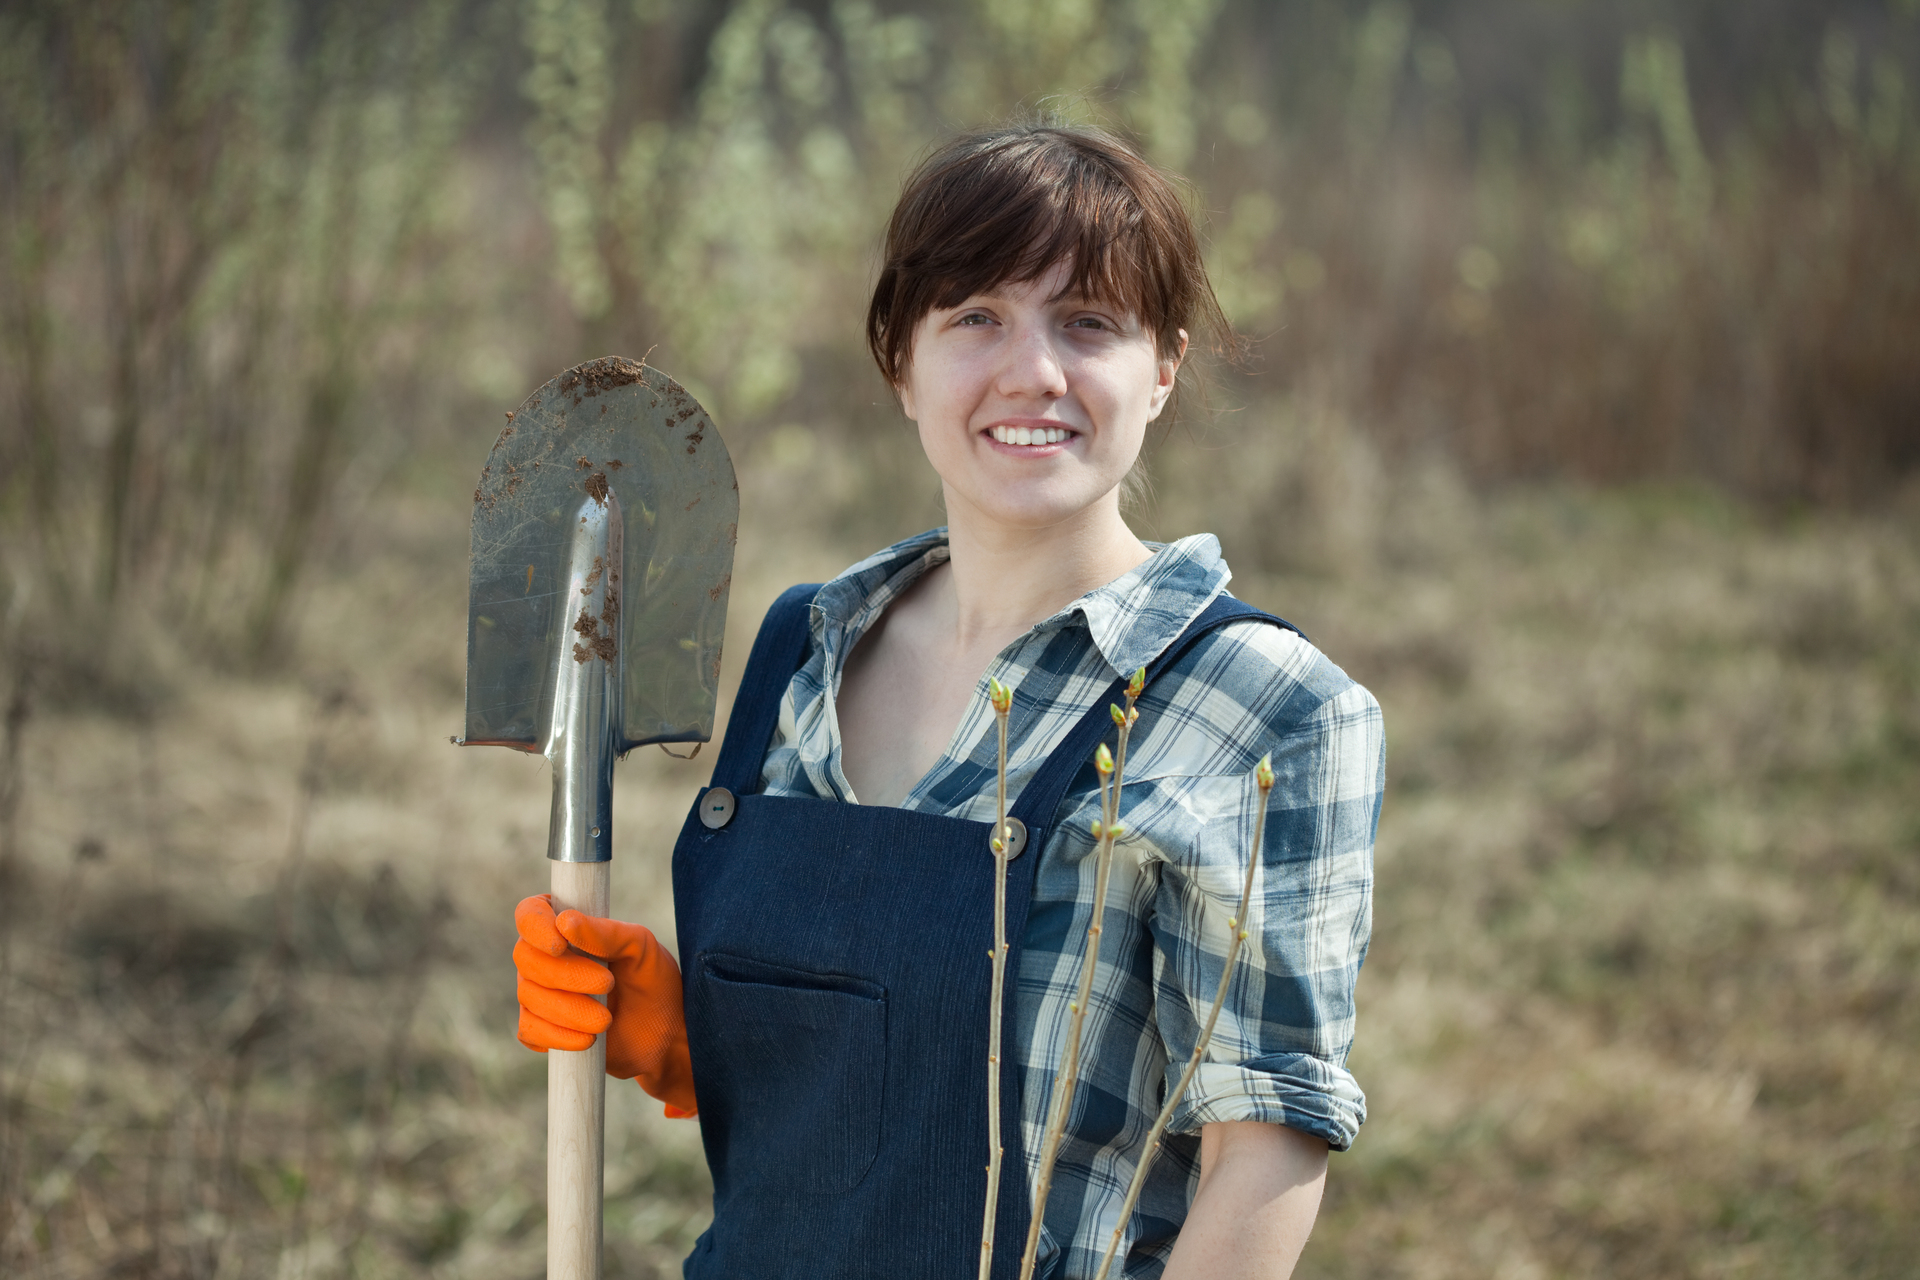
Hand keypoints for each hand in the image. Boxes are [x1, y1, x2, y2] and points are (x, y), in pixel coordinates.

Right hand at [513, 894, 697, 1116]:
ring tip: (606, 1019)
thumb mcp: (640, 947)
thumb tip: (564, 922)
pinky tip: (588, 1039)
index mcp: (564, 925)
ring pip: (529, 996)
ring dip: (570, 1009)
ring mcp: (538, 994)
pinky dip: (559, 1036)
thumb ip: (606, 933)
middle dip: (566, 974)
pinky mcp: (540, 1030)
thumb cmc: (651, 979)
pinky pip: (531, 1031)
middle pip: (526, 957)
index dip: (536, 927)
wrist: (664, 1034)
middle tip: (607, 983)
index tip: (561, 944)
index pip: (530, 913)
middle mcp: (543, 956)